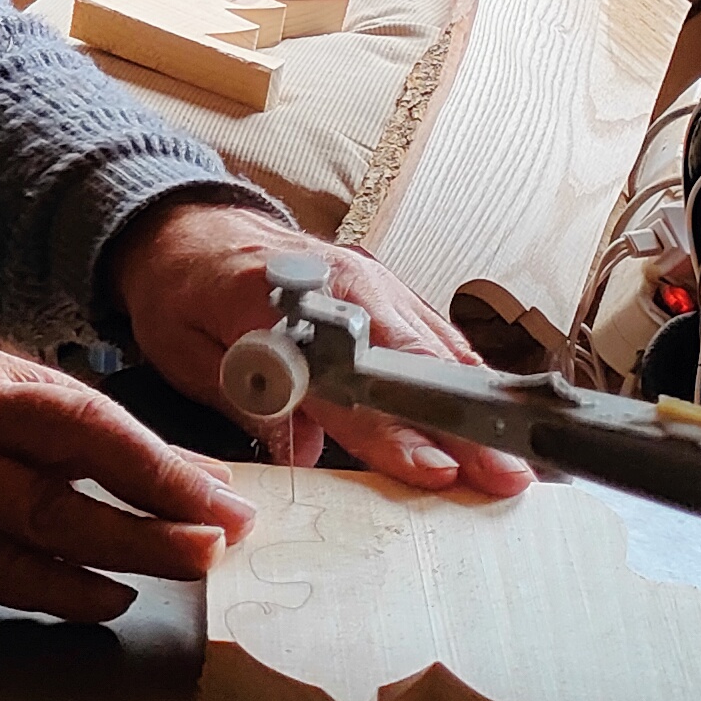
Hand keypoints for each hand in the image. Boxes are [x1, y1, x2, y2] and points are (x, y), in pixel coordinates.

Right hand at [0, 333, 257, 622]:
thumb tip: (76, 452)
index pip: (84, 408)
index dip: (157, 450)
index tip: (213, 483)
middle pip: (83, 452)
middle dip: (166, 492)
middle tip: (228, 526)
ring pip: (49, 513)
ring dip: (128, 544)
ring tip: (188, 565)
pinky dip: (55, 586)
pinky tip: (99, 597)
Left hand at [106, 199, 528, 496]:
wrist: (185, 225)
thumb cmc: (181, 293)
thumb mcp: (185, 352)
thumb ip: (246, 400)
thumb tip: (303, 456)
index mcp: (280, 301)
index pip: (347, 384)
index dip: (393, 432)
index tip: (436, 469)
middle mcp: (340, 285)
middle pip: (412, 364)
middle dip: (463, 425)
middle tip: (508, 475)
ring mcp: (370, 280)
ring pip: (436, 347)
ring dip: (478, 405)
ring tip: (519, 456)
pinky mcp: (384, 285)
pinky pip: (435, 331)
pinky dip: (466, 374)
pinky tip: (495, 411)